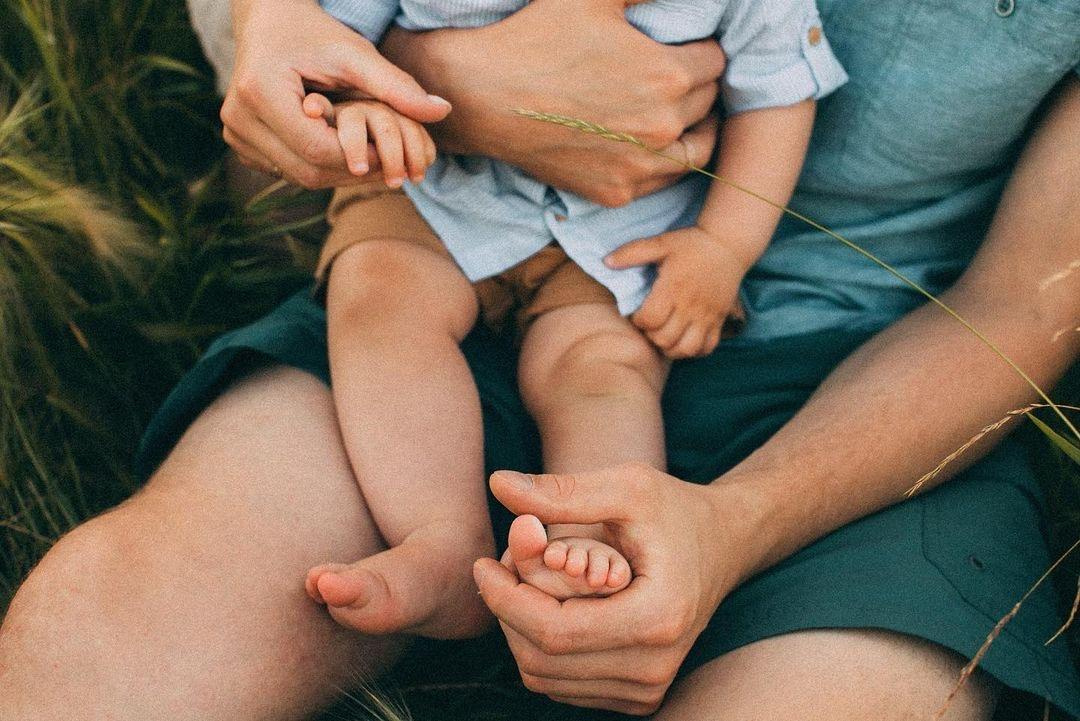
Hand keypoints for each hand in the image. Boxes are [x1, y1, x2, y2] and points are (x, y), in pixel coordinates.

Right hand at [220, 0, 450, 187]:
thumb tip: (442, 111)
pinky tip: (344, 153)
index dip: (359, 157)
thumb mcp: (356, 54)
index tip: (390, 154)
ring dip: (338, 174)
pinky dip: (320, 168)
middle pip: (306, 171)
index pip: (318, 149)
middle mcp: (239, 118)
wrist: (270, 22)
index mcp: (260, 92)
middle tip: (387, 164)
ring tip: (369, 158)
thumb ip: (397, 85)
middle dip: (352, 172)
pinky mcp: (241, 145)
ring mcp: (236, 136)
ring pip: (298, 178)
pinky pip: (288, 171)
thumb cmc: (316, 34)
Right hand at [381, 0, 724, 205]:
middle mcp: (662, 126)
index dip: (702, 50)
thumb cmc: (535, 39)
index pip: (715, 62)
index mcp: (668, 74)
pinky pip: (659, 181)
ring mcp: (639, 166)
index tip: (689, 48)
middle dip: (697, 87)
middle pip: (707, 105)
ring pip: (696, 151)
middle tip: (680, 77)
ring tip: (680, 115)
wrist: (481, 97)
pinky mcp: (615, 192)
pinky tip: (648, 144)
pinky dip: (661, 163)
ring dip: (693, 130)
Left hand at [473, 464, 761, 714]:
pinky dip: (540, 647)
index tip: (482, 562)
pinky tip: (548, 604)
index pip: (553, 630)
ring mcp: (647, 689)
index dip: (506, 598)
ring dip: (520, 630)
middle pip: (542, 659)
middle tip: (501, 564)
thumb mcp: (626, 486)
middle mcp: (654, 667)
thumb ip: (563, 491)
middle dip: (510, 610)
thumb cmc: (674, 510)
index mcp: (656, 618)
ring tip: (525, 580)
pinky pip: (562, 684)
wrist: (724, 546)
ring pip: (545, 677)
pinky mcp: (638, 697)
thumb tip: (498, 484)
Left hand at [607, 227, 747, 358]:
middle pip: (664, 339)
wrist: (728, 244)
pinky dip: (693, 350)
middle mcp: (690, 306)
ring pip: (686, 349)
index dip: (638, 321)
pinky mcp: (719, 320)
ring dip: (671, 347)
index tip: (639, 313)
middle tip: (650, 324)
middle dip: (651, 336)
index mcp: (673, 288)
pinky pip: (707, 348)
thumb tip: (606, 262)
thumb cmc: (691, 243)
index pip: (650, 320)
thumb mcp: (660, 242)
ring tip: (665, 335)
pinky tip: (684, 339)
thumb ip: (632, 253)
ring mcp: (706, 316)